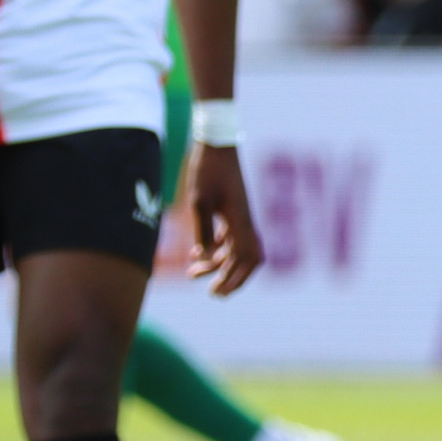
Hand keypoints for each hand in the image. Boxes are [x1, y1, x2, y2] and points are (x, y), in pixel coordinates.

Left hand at [181, 144, 265, 295]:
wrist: (216, 145)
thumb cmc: (207, 170)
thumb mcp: (198, 200)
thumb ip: (202, 229)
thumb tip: (203, 256)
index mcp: (240, 219)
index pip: (244, 257)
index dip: (233, 278)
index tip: (216, 292)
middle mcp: (245, 220)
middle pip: (249, 259)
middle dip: (234, 279)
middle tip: (215, 294)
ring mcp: (240, 216)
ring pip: (236, 250)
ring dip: (218, 265)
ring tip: (193, 275)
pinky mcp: (233, 211)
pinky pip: (230, 238)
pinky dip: (216, 250)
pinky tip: (196, 255)